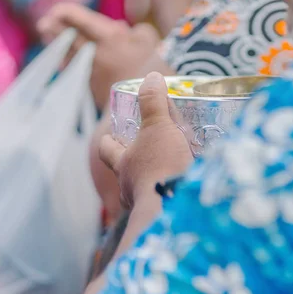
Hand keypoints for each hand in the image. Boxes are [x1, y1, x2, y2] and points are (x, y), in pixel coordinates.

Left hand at [37, 3, 159, 108]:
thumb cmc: (152, 68)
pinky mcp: (92, 87)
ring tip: (48, 37)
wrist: (148, 102)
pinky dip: (69, 63)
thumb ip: (135, 30)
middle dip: (52, 28)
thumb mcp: (149, 41)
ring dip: (57, 46)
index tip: (58, 9)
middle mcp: (95, 54)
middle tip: (44, 24)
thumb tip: (122, 29)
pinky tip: (65, 60)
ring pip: (67, 55)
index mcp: (109, 39)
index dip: (67, 12)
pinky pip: (75, 72)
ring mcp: (92, 72)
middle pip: (66, 38)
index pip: (80, 21)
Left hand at [99, 72, 193, 207]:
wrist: (176, 209)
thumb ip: (154, 102)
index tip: (109, 136)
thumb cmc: (160, 167)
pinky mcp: (166, 216)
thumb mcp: (158, 127)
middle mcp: (130, 187)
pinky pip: (165, 204)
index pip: (106, 150)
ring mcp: (147, 204)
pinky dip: (172, 196)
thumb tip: (151, 77)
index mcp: (124, 164)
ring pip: (145, 191)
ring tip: (173, 172)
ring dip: (155, 182)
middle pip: (126, 173)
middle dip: (135, 164)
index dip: (107, 141)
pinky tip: (186, 191)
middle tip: (148, 153)